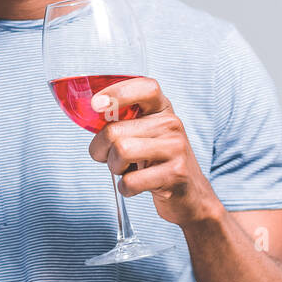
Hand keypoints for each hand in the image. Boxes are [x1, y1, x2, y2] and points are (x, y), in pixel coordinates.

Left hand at [86, 77, 221, 227]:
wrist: (190, 194)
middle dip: (100, 150)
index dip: (118, 93)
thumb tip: (90, 111)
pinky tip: (136, 186)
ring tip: (126, 170)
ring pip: (121, 152)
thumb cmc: (155, 160)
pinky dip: (125, 188)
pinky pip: (130, 181)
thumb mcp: (143, 133)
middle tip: (111, 158)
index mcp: (161, 109)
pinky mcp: (176, 174)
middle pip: (114, 130)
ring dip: (114, 168)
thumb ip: (120, 120)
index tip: (96, 105)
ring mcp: (176, 148)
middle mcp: (171, 124)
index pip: (146, 88)